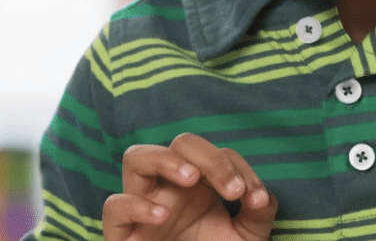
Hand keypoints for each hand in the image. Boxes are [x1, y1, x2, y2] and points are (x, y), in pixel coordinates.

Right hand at [103, 133, 277, 240]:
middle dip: (210, 158)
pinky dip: (135, 205)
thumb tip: (260, 196)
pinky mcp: (123, 232)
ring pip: (136, 157)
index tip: (255, 198)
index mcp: (200, 184)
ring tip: (191, 178)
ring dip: (166, 160)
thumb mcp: (246, 236)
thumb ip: (258, 213)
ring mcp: (144, 205)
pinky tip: (162, 215)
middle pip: (180, 143)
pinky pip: (115, 206)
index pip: (218, 154)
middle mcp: (170, 187)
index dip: (240, 169)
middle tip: (232, 190)